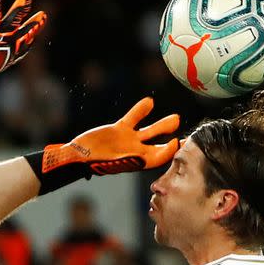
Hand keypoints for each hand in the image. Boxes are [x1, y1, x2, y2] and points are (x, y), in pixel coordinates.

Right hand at [42, 98, 180, 175]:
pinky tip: (149, 102)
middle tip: (187, 136)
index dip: (170, 151)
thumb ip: (125, 158)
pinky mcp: (119, 130)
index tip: (178, 142)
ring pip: (150, 132)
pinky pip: (133, 119)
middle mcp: (135, 151)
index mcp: (136, 161)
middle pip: (160, 146)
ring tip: (176, 119)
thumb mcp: (109, 162)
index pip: (158, 157)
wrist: (76, 155)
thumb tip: (138, 158)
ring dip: (163, 125)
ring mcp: (128, 140)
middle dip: (173, 142)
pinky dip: (140, 111)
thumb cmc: (91, 162)